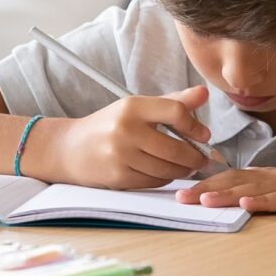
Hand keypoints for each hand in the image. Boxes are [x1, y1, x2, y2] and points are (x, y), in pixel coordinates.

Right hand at [52, 86, 212, 188]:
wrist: (71, 148)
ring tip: (188, 167)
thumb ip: (173, 102)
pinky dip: (165, 178)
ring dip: (183, 171)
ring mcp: (120, 155)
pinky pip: (154, 181)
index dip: (195, 126)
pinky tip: (167, 173)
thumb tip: (205, 93)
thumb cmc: (112, 125)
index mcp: (133, 106)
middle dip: (195, 157)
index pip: (175, 111)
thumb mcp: (139, 107)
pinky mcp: (118, 176)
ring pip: (167, 168)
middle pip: (176, 148)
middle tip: (203, 159)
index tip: (204, 135)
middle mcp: (126, 129)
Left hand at [175, 147, 275, 212]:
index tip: (183, 190)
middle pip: (236, 180)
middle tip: (177, 197)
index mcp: (275, 178)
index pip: (235, 178)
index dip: (208, 182)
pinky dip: (265, 200)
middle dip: (206, 188)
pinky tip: (247, 203)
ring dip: (227, 194)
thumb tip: (254, 202)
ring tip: (202, 199)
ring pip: (255, 188)